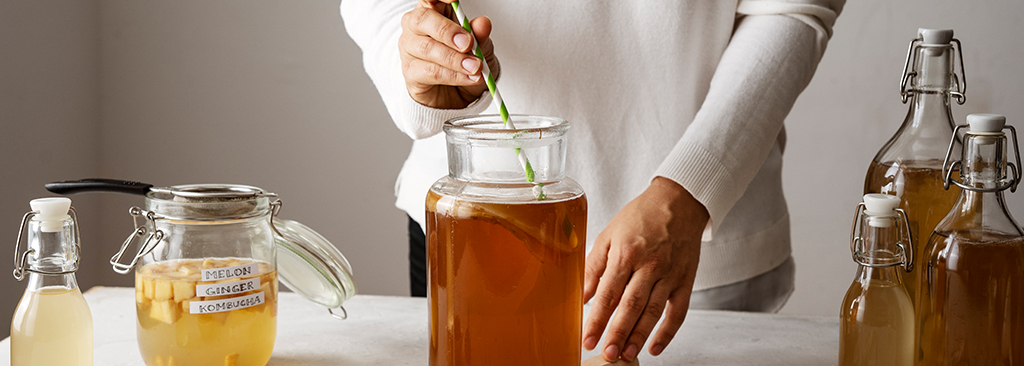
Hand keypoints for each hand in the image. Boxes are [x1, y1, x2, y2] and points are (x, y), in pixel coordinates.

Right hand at [399, 0, 498, 108]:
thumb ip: (480, 35)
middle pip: (423, 20)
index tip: (454, 0)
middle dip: (448, 31)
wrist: (457, 93)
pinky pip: (431, 72)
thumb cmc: (464, 61)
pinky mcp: (410, 72)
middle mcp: (416, 27)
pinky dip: (453, 75)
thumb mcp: (480, 46)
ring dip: (456, 59)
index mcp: (433, 11)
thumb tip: (483, 23)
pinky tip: (468, 77)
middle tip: (468, 44)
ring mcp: (409, 49)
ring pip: (428, 49)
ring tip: (476, 67)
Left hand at [583, 177, 709, 361]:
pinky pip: (678, 311)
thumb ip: (594, 266)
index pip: (608, 293)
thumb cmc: (641, 216)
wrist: (679, 201)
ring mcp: (669, 274)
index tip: (587, 338)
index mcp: (626, 253)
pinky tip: (654, 347)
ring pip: (653, 311)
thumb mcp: (610, 234)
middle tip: (607, 354)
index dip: (597, 319)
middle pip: (630, 306)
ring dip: (639, 335)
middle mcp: (649, 265)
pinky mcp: (686, 280)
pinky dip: (668, 332)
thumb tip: (581, 296)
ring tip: (626, 354)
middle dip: (617, 333)